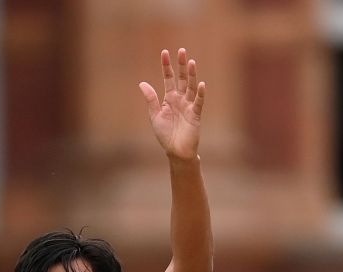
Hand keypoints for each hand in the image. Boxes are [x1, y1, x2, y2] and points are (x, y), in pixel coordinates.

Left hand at [139, 47, 205, 161]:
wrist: (175, 151)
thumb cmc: (165, 134)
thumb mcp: (155, 115)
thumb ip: (151, 99)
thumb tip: (142, 83)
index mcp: (169, 98)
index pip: (168, 78)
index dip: (166, 66)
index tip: (164, 52)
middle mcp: (180, 99)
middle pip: (182, 78)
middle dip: (181, 65)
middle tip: (182, 51)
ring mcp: (189, 106)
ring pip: (191, 87)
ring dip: (191, 75)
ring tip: (191, 62)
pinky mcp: (195, 115)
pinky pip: (198, 102)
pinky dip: (200, 94)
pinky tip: (201, 84)